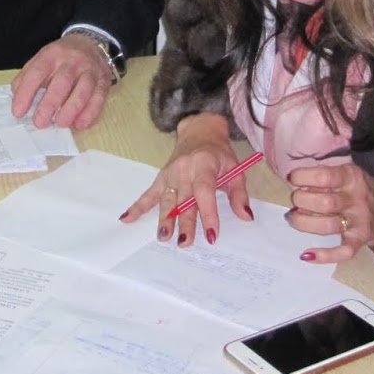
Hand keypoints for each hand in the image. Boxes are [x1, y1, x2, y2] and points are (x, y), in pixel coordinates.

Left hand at [11, 34, 114, 130]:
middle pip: (61, 82)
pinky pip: (99, 98)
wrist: (89, 42)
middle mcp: (72, 61)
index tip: (18, 112)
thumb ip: (27, 77)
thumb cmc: (60, 57)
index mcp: (51, 55)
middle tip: (40, 122)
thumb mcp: (41, 60)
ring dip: (71, 109)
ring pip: (83, 90)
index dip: (26, 93)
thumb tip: (17, 97)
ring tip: (60, 124)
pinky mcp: (103, 81)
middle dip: (50, 104)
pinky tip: (80, 124)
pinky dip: (90, 113)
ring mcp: (90, 70)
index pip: (37, 72)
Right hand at [120, 114, 252, 245]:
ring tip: (164, 237)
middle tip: (185, 243)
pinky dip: (137, 207)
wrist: (200, 130)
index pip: (205, 192)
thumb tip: (246, 217)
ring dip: (165, 219)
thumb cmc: (219, 154)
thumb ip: (239, 194)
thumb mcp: (235, 168)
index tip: (212, 235)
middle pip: (184, 200)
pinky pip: (149, 193)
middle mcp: (184, 169)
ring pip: (167, 200)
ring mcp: (170, 173)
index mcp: (204, 164)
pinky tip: (127, 219)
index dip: (208, 213)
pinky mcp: (162, 178)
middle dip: (185, 223)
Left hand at [287, 162, 373, 262]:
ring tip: (293, 219)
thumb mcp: (349, 175)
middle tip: (296, 201)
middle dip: (301, 201)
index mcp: (352, 177)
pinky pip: (342, 251)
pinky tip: (307, 254)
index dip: (303, 177)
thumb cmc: (362, 192)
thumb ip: (327, 176)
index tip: (293, 178)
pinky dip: (324, 255)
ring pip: (327, 226)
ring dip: (304, 223)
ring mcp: (359, 222)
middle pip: (324, 203)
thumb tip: (296, 182)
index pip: (324, 175)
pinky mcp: (359, 241)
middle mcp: (356, 199)